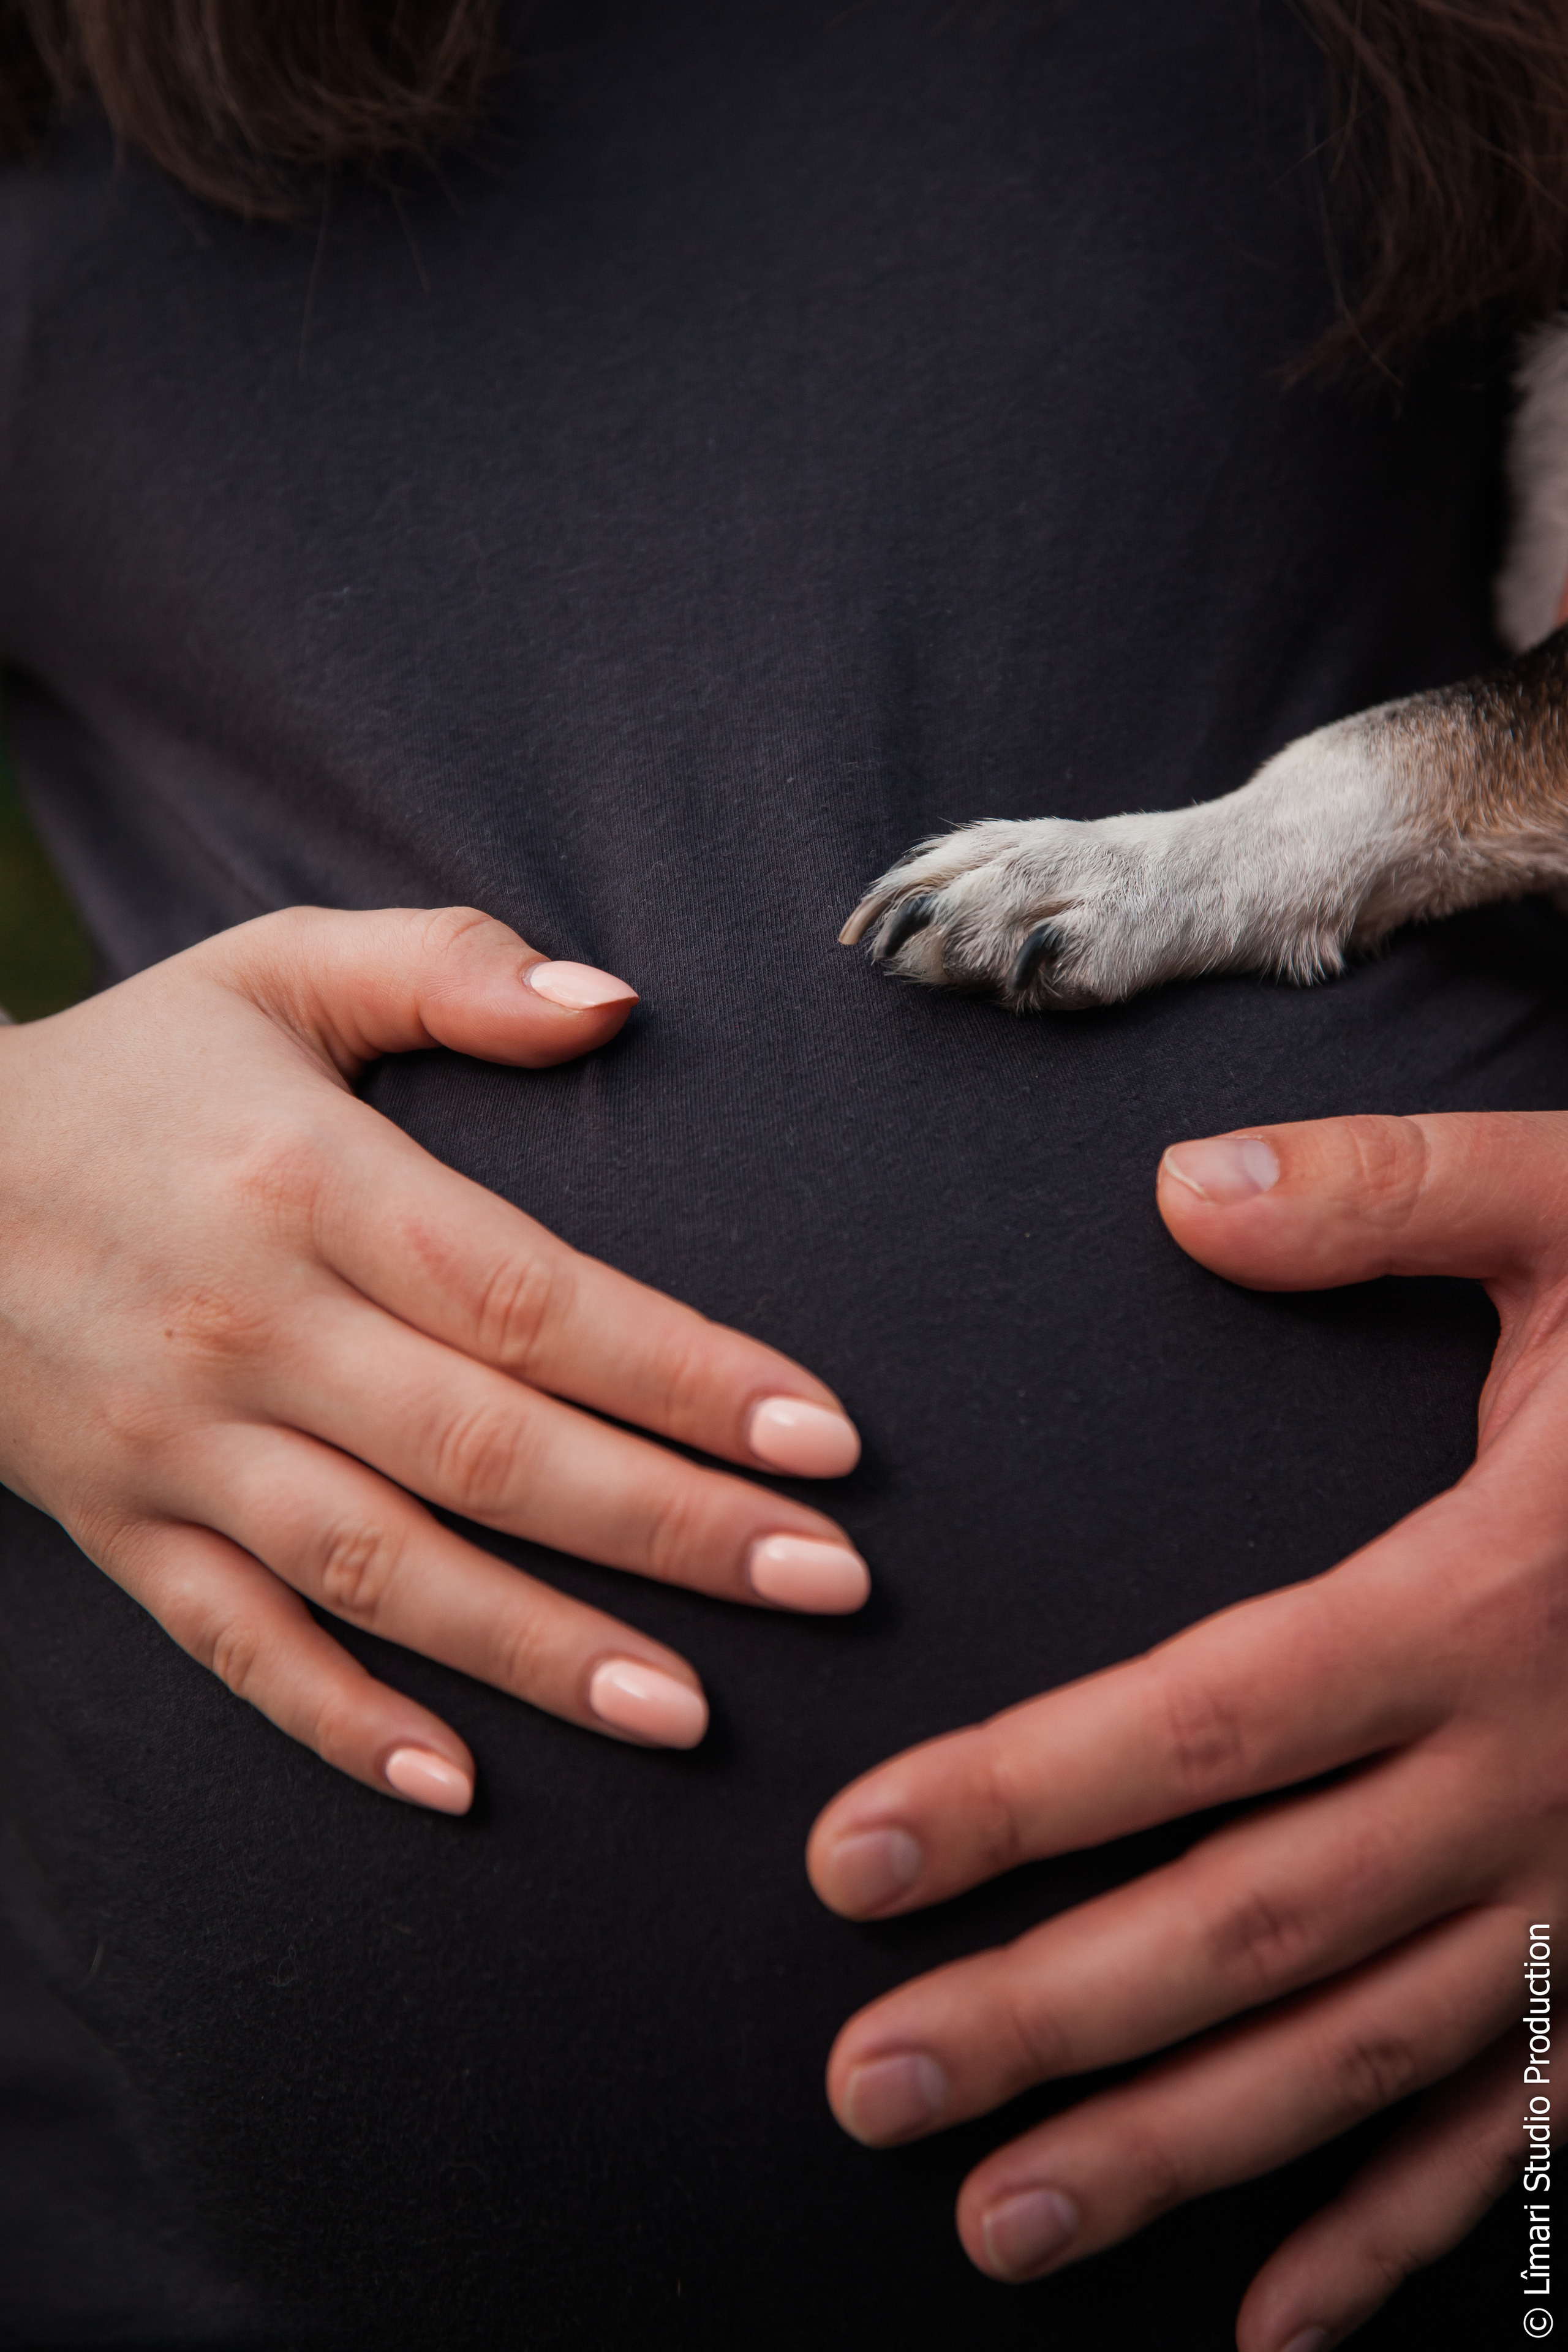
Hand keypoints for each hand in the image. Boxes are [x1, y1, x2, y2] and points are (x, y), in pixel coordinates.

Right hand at [1, 906, 865, 1812]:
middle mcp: (250, 1330)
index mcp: (309, 1185)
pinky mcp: (121, 1529)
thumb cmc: (133, 1075)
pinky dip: (339, 1722)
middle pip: (489, 1450)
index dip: (685, 1373)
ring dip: (541, 1652)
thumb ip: (448, 970)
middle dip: (669, 1527)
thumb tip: (617, 1004)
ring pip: (382, 1573)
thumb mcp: (276, 971)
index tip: (825, 1437)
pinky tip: (458, 1786)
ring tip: (691, 1711)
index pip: (531, 1297)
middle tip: (829, 1585)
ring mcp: (179, 1447)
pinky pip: (236, 1646)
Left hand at [808, 1110, 1567, 2349]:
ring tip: (997, 2216)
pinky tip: (1269, 2323)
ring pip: (1361, 2056)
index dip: (1020, 1796)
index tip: (850, 1859)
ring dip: (1180, 2150)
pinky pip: (1524, 2129)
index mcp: (1486, 1600)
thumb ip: (1391, 1197)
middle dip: (1050, 2016)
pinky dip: (1400, 2234)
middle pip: (1252, 1922)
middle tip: (862, 2087)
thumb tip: (1181, 1190)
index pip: (1210, 1719)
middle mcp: (1533, 1777)